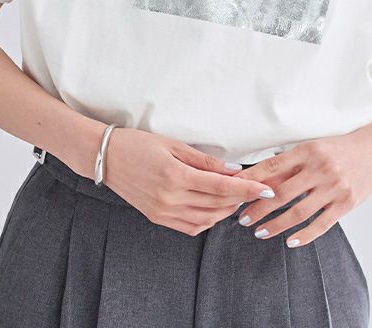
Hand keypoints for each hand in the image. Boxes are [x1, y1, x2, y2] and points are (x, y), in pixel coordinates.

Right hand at [103, 128, 277, 235]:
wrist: (105, 158)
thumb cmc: (138, 144)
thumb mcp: (173, 144)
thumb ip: (204, 160)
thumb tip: (232, 170)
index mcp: (176, 176)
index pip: (221, 187)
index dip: (247, 189)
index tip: (266, 189)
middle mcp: (171, 198)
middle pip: (217, 205)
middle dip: (241, 199)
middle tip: (256, 189)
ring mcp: (163, 212)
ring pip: (206, 219)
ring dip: (225, 210)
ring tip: (238, 197)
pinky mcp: (157, 218)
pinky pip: (190, 226)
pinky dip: (207, 220)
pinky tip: (215, 209)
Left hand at [230, 127, 371, 247]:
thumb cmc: (339, 148)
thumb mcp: (313, 147)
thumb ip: (291, 163)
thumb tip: (260, 177)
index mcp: (307, 150)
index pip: (272, 167)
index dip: (252, 182)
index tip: (236, 193)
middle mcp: (320, 168)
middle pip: (281, 194)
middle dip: (259, 209)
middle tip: (243, 219)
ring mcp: (334, 187)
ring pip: (299, 212)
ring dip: (276, 225)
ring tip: (261, 232)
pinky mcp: (347, 203)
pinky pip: (321, 223)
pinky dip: (304, 235)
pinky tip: (290, 241)